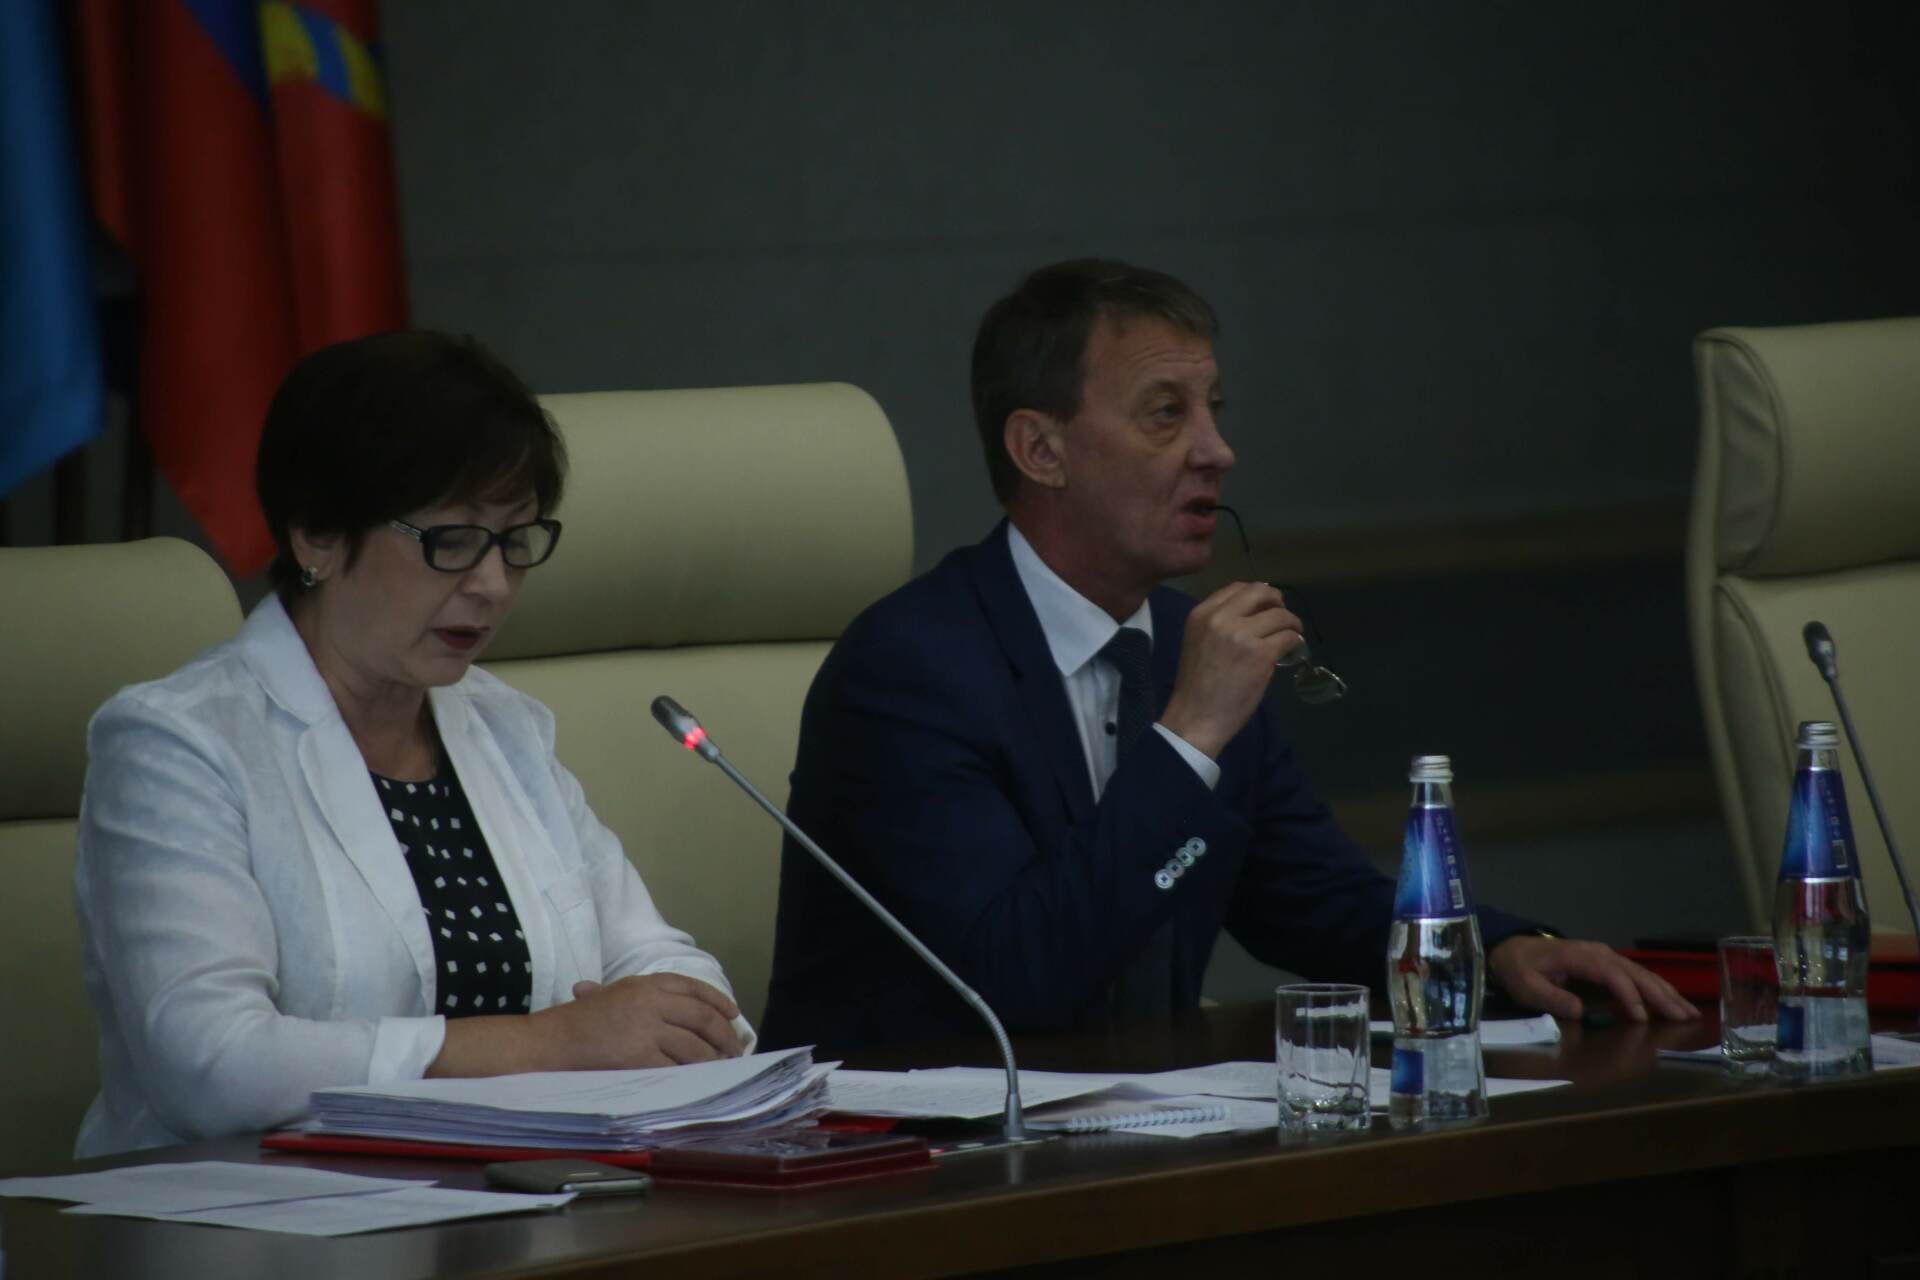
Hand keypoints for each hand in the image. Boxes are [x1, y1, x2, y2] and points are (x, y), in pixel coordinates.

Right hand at [540, 974, 743, 1066]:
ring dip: (712, 1060)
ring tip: (720, 1070)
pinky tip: (698, 1084)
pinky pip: (675, 1069)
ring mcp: (646, 1029)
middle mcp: (650, 1001)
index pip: (694, 987)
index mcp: (644, 984)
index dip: (718, 1001)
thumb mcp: (610, 996)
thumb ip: (640, 997)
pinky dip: (690, 1078)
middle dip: (724, 1035)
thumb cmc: (575, 1022)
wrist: (548, 1042)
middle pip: (702, 1017)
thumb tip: (678, 1009)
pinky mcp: (639, 1057)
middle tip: (733, 1050)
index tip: (733, 1015)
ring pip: (694, 1046)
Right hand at [1158, 582, 1303, 758]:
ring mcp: (1242, 635)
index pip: (1237, 588)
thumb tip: (1254, 613)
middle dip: (1277, 601)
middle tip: (1283, 617)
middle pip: (1260, 592)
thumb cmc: (1196, 686)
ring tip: (1292, 635)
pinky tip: (1292, 650)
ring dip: (1291, 623)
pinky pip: (1288, 637)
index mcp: (1201, 614)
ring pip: (1280, 615)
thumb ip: (1219, 624)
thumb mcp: (1198, 641)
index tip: (1266, 607)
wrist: (1195, 717)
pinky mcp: (1261, 655)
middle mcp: (1220, 618)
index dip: (1257, 594)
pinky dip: (1295, 642)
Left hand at [1487, 935, 1696, 1022]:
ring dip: (1666, 992)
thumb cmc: (1519, 969)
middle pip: (1634, 973)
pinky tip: (1672, 1000)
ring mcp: (1604, 956)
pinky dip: (1656, 988)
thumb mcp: (1526, 986)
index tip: (1641, 1018)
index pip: (1611, 974)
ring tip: (1690, 1011)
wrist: (1511, 949)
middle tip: (1685, 1017)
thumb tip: (1580, 1012)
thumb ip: (1551, 998)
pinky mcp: (1606, 963)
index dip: (1628, 995)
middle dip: (1661, 995)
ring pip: (1641, 973)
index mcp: (1579, 956)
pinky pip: (1636, 975)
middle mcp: (1598, 953)